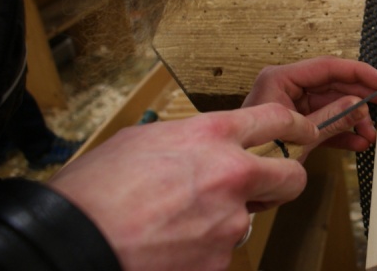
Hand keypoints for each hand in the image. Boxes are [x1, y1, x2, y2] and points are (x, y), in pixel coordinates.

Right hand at [49, 103, 317, 270]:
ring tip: (178, 223)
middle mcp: (230, 175)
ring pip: (248, 219)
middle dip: (283, 181)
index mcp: (212, 136)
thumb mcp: (144, 140)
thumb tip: (202, 148)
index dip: (296, 125)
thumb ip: (190, 141)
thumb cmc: (95, 191)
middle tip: (263, 187)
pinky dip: (202, 250)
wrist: (72, 243)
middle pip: (291, 177)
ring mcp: (229, 222)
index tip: (304, 130)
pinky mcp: (219, 261)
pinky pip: (222, 251)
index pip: (276, 120)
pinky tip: (171, 245)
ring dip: (224, 221)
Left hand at [242, 56, 376, 153]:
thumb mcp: (299, 137)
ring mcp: (292, 105)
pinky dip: (341, 132)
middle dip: (361, 99)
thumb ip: (331, 119)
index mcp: (281, 79)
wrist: (239, 182)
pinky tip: (358, 142)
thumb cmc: (256, 153)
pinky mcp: (296, 124)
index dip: (359, 73)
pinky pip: (324, 122)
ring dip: (354, 120)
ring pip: (333, 105)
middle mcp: (287, 87)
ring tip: (370, 134)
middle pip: (334, 85)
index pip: (328, 67)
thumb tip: (360, 106)